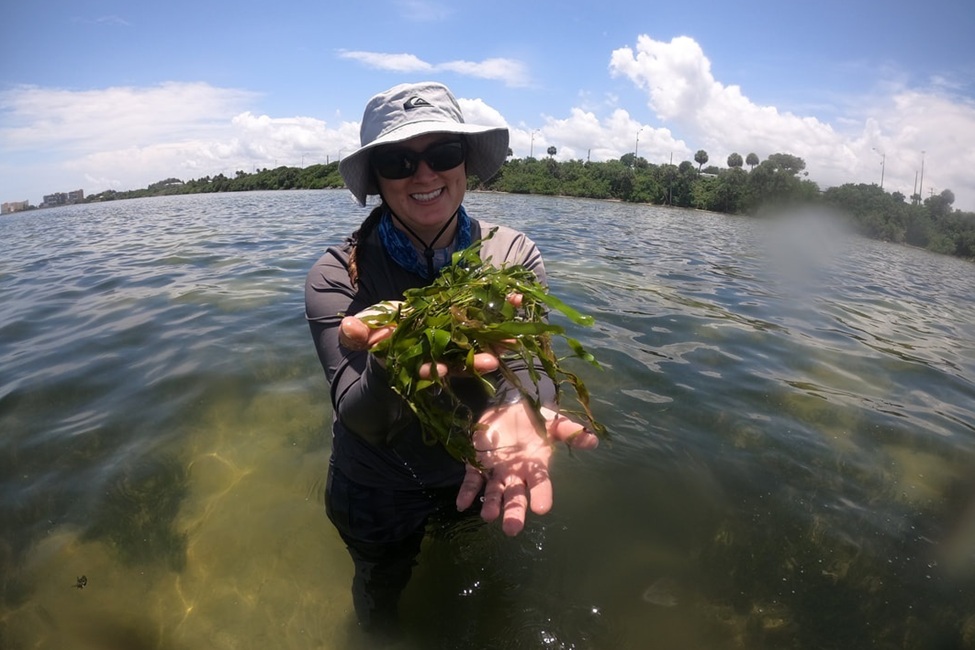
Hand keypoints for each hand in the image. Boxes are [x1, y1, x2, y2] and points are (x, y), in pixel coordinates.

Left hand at [455, 401, 598, 535]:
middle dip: (514, 512)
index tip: (542, 508)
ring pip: (493, 493)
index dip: (541, 495)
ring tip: (489, 517)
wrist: (508, 405)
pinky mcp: (477, 463)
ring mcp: (495, 471)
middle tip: (512, 529)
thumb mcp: (552, 421)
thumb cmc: (533, 418)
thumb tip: (592, 440)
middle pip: (515, 496)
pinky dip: (467, 492)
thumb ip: (568, 430)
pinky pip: (472, 481)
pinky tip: (462, 504)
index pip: (540, 484)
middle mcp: (515, 474)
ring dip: (491, 505)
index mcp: (535, 466)